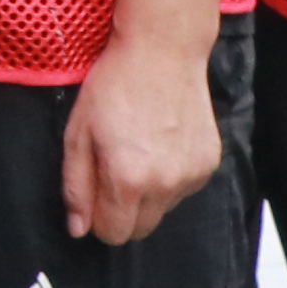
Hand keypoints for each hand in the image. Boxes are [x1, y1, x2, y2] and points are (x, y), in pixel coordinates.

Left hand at [60, 17, 220, 246]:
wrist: (162, 52)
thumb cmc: (113, 88)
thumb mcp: (78, 134)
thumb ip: (76, 187)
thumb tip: (78, 229)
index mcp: (128, 180)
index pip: (114, 234)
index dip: (98, 219)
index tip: (93, 194)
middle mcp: (165, 184)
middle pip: (140, 230)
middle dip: (122, 212)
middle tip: (112, 171)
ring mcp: (192, 175)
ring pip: (163, 210)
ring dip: (147, 195)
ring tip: (138, 150)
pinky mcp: (209, 163)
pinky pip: (183, 189)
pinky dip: (169, 177)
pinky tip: (161, 144)